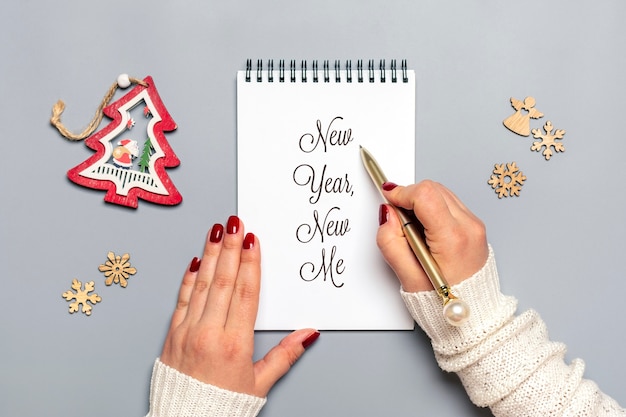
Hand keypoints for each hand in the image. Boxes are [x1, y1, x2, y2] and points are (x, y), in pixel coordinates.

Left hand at [159, 215, 318, 396]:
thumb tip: (308, 334)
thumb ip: (285, 355)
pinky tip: (196, 261)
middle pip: (224, 282)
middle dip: (231, 248)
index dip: (250, 263)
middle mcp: (209, 333)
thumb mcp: (260, 383)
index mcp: (235, 344)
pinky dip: (189, 279)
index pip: (245, 293)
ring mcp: (187, 332)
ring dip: (210, 255)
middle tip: (236, 223)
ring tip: (216, 231)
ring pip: (201, 285)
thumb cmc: (221, 407)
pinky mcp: (171, 336)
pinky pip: (181, 300)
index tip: (253, 241)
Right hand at [376, 181, 487, 292]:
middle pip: (433, 189)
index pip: (425, 195)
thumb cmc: (443, 298)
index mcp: (452, 239)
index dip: (402, 193)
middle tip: (399, 220)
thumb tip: (387, 214)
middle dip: (410, 197)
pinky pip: (449, 202)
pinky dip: (433, 208)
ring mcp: (475, 224)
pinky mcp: (475, 225)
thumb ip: (391, 243)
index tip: (389, 198)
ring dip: (421, 202)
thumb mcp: (408, 277)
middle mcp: (469, 227)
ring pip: (441, 192)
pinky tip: (426, 229)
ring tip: (414, 229)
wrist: (473, 310)